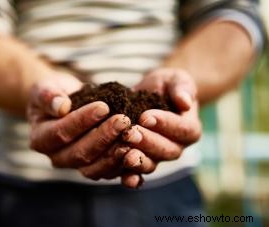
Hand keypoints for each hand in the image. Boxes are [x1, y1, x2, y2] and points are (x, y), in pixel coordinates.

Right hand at [27, 73, 134, 182]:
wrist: (67, 105)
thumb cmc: (56, 94)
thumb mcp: (46, 88)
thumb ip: (49, 96)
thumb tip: (61, 106)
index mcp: (40, 139)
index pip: (61, 133)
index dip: (82, 121)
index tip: (103, 107)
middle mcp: (57, 158)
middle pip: (80, 153)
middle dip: (103, 137)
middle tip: (123, 120)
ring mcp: (76, 166)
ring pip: (95, 167)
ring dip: (115, 152)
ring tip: (133, 134)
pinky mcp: (94, 168)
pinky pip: (108, 171)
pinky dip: (123, 164)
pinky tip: (137, 149)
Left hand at [120, 68, 201, 185]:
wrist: (150, 95)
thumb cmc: (166, 85)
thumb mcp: (176, 79)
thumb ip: (182, 88)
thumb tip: (185, 103)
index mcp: (189, 128)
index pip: (182, 130)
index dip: (165, 124)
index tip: (146, 116)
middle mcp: (176, 146)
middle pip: (167, 150)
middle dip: (147, 142)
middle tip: (130, 133)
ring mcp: (158, 157)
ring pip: (152, 164)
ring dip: (138, 160)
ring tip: (124, 154)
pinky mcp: (140, 161)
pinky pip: (138, 174)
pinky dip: (131, 178)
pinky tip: (124, 178)